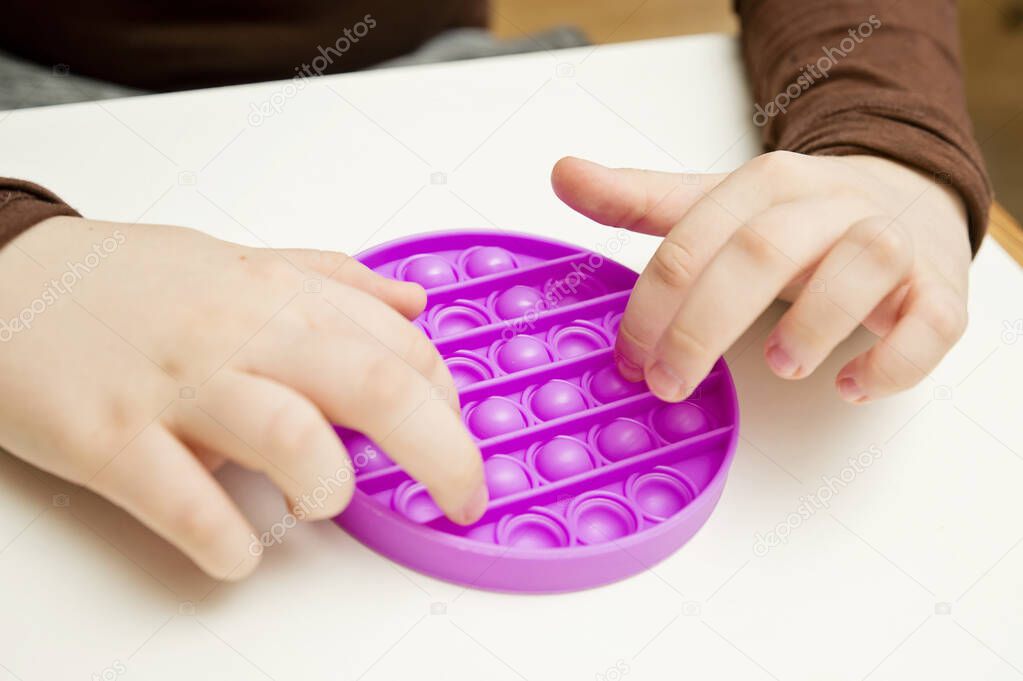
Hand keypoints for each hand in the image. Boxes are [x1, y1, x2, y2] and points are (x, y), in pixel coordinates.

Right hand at [0, 217, 486, 578]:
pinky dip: (230, 542)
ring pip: (292, 437)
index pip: (401, 351)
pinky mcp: (108, 438)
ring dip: (329, 486)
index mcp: (278, 295)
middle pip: (375, 388)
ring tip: (322, 500)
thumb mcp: (243, 262)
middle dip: (443, 453)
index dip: (448, 405)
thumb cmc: (132, 283)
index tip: (456, 440)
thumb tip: (415, 304)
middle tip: (463, 498)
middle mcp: (240, 334)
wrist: (6, 278)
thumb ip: (334, 282)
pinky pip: (187, 504)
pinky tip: (241, 548)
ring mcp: (175, 386)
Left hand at [552, 152, 971, 403]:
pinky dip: (892, 359)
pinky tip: (849, 384)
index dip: (653, 304)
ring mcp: (890, 243)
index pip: (694, 238)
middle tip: (670, 383)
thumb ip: (641, 200)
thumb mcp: (714, 205)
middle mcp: (829, 205)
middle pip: (763, 251)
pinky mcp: (937, 292)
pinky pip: (929, 323)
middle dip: (704, 326)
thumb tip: (562, 175)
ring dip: (812, 324)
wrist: (903, 202)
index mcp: (767, 184)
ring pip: (862, 266)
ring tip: (778, 367)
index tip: (629, 358)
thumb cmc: (796, 221)